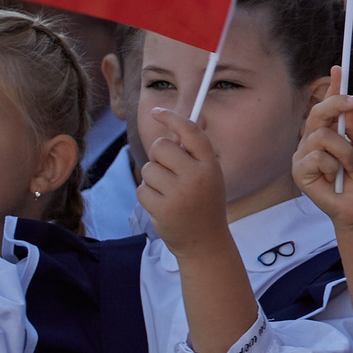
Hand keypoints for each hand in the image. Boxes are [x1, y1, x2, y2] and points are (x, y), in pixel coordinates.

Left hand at [137, 107, 229, 254]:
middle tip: (167, 170)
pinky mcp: (162, 208)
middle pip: (161, 147)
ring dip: (152, 179)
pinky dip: (148, 196)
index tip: (157, 111)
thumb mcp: (208, 176)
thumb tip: (169, 130)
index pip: (191, 132)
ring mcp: (179, 193)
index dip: (172, 117)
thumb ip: (192, 156)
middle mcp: (196, 176)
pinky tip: (162, 205)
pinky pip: (142, 189)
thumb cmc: (203, 203)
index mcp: (210, 165)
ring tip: (167, 192)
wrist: (205, 241)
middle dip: (158, 156)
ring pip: (148, 169)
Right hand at [293, 90, 352, 232]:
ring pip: (320, 135)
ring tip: (351, 166)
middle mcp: (314, 139)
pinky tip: (335, 178)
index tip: (338, 67)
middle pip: (318, 112)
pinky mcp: (299, 171)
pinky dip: (333, 166)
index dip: (333, 86)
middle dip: (337, 103)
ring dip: (343, 151)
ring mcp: (304, 154)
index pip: (328, 105)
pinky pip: (315, 156)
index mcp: (332, 131)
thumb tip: (349, 104)